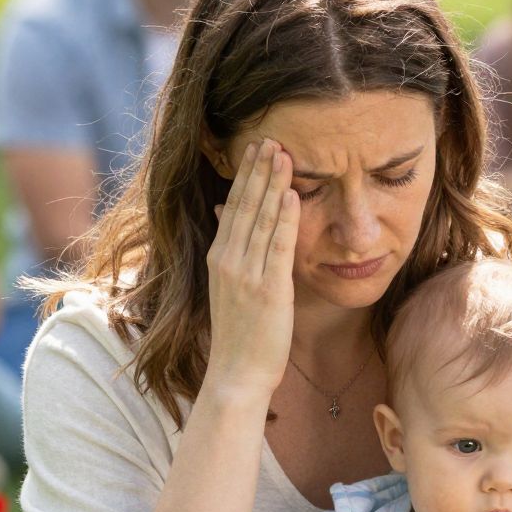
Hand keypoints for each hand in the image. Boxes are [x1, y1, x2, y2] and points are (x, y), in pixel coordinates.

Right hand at [204, 137, 298, 401]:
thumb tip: (226, 212)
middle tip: (270, 137)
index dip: (247, 175)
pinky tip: (293, 195)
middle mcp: (229, 261)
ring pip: (262, 219)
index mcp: (219, 258)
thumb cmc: (240, 335)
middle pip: (246, 205)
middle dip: (259, 170)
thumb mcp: (229, 287)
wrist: (237, 374)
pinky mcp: (269, 289)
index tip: (257, 148)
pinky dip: (286, 219)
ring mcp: (247, 274)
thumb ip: (231, 250)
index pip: (234, 206)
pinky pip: (279, 247)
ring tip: (284, 154)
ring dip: (274, 184)